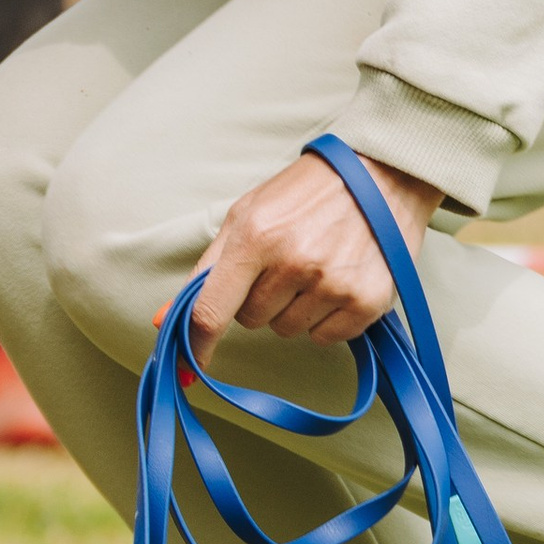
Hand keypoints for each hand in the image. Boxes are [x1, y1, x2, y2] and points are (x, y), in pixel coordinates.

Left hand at [186, 153, 442, 361]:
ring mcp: (333, 284)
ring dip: (294, 308)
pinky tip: (338, 280)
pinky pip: (325, 338)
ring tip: (314, 266)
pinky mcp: (367, 300)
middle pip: (251, 321)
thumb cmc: (304, 194)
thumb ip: (207, 271)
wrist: (380, 174)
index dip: (195, 345)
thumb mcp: (247, 216)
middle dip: (259, 298)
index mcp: (255, 237)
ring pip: (287, 330)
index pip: (212, 311)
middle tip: (283, 263)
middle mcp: (293, 263)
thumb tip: (163, 320)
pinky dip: (327, 318)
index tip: (186, 368)